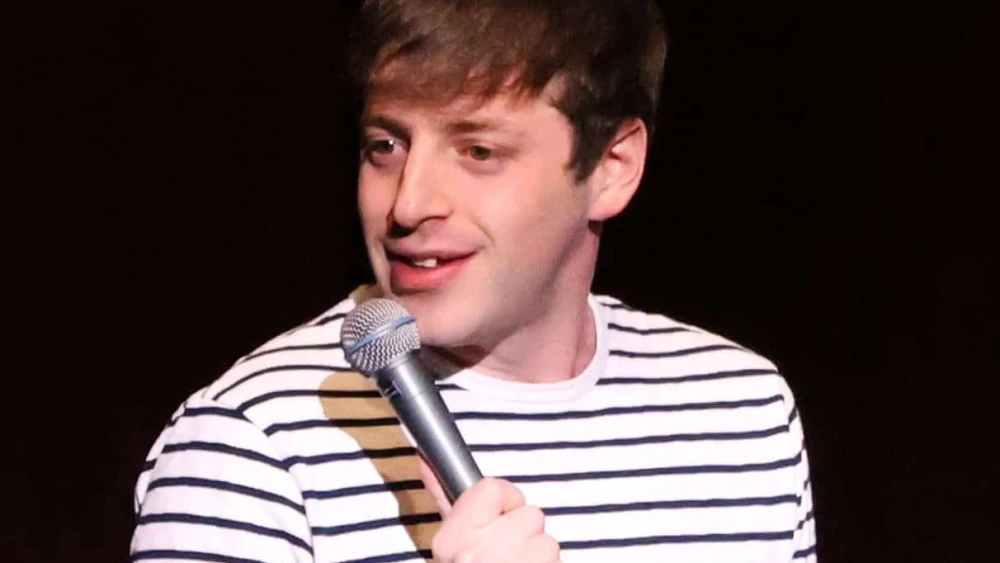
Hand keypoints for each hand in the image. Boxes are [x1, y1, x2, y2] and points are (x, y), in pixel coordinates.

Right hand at [419, 458, 561, 562]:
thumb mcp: (448, 542)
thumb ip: (443, 495)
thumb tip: (427, 455)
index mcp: (455, 538)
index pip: (493, 487)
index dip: (503, 503)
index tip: (495, 521)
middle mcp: (480, 552)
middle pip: (529, 514)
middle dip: (522, 534)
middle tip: (504, 556)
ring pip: (547, 540)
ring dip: (537, 556)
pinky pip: (555, 560)